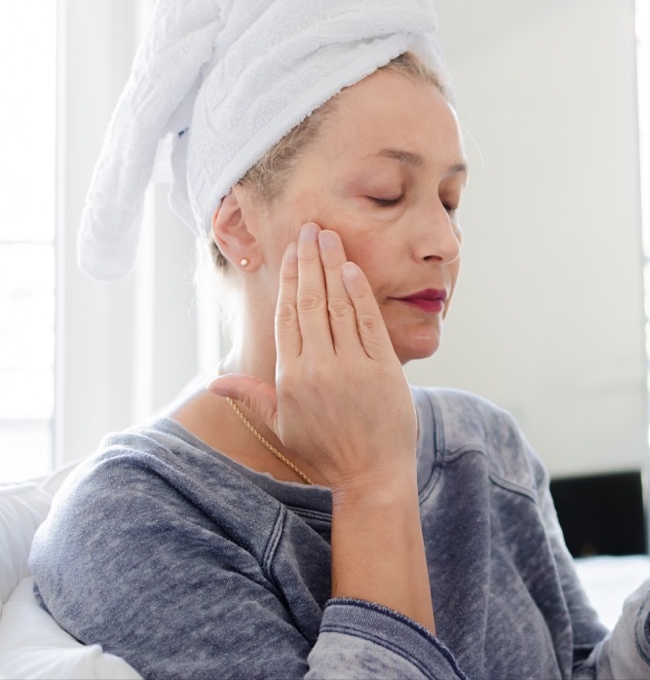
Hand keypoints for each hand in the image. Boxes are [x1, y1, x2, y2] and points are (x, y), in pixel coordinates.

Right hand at [209, 222, 417, 489]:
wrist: (371, 474)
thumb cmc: (324, 451)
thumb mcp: (281, 426)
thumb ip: (251, 397)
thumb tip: (213, 383)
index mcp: (291, 377)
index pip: (287, 316)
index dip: (289, 281)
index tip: (290, 253)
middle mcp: (318, 367)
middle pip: (310, 302)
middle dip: (308, 262)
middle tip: (309, 229)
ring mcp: (352, 366)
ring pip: (337, 306)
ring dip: (332, 267)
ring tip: (329, 237)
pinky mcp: (382, 369)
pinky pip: (367, 323)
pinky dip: (359, 294)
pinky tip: (352, 269)